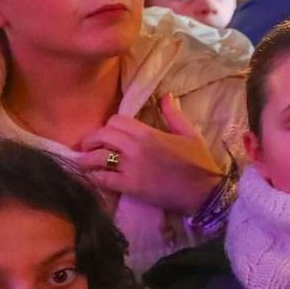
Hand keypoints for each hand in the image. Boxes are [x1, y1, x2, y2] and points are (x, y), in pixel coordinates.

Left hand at [76, 93, 224, 214]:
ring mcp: (130, 167)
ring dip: (87, 159)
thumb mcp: (190, 134)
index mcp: (148, 133)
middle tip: (89, 146)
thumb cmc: (198, 162)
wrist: (203, 192)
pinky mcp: (128, 186)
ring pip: (96, 157)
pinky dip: (93, 177)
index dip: (110, 125)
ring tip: (85, 162)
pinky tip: (92, 177)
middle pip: (102, 136)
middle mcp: (135, 147)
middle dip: (92, 140)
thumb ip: (174, 114)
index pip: (116, 120)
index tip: (109, 133)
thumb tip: (166, 96)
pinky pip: (101, 179)